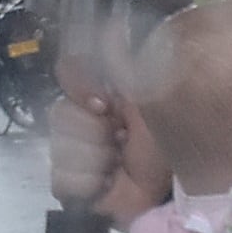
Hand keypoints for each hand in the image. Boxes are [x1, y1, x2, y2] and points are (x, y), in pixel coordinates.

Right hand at [51, 75, 165, 221]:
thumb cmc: (164, 143)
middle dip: (96, 132)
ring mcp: (70, 154)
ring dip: (98, 159)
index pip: (65, 73)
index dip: (80, 90)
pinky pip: (61, 179)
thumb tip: (99, 42)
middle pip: (60, 115)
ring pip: (61, 148)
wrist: (171, 190)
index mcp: (96, 96)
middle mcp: (79, 121)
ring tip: (117, 166)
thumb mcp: (146, 100)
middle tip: (121, 142)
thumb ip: (121, 69)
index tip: (103, 106)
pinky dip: (89, 182)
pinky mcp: (68, 187)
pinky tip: (106, 183)